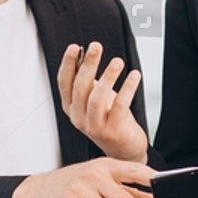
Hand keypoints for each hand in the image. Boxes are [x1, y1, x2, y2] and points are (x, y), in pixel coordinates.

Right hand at [57, 42, 148, 163]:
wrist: (124, 149)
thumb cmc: (110, 120)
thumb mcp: (95, 99)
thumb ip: (89, 81)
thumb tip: (86, 56)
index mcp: (71, 108)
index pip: (64, 83)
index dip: (67, 64)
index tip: (74, 48)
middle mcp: (79, 117)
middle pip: (80, 87)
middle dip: (88, 65)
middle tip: (96, 47)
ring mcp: (94, 126)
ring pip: (97, 98)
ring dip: (107, 77)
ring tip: (117, 62)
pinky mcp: (112, 131)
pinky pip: (119, 106)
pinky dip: (127, 88)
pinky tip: (133, 76)